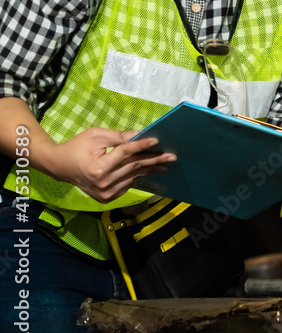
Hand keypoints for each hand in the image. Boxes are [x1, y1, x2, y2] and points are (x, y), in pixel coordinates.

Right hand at [46, 128, 175, 202]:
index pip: (125, 154)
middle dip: (153, 160)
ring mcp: (105, 193)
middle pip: (133, 167)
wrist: (60, 166)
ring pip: (133, 177)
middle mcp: (103, 183)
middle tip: (171, 156)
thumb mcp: (96, 136)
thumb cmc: (77, 147)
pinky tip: (150, 170)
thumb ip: (119, 137)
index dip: (141, 145)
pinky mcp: (107, 198)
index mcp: (98, 168)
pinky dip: (139, 176)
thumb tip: (141, 134)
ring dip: (150, 169)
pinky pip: (128, 184)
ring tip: (166, 164)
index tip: (156, 139)